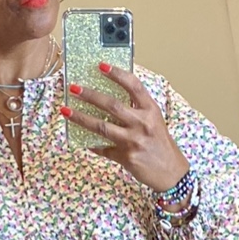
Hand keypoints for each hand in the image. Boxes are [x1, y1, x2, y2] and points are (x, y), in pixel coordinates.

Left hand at [61, 64, 188, 194]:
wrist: (172, 173)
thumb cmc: (161, 145)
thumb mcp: (155, 122)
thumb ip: (137, 110)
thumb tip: (111, 100)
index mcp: (150, 110)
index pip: (133, 86)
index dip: (117, 74)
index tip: (101, 66)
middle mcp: (142, 123)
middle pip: (111, 105)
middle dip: (90, 95)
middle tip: (74, 88)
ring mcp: (133, 141)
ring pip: (101, 126)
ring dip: (81, 117)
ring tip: (66, 111)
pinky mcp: (126, 157)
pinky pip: (103, 149)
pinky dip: (93, 145)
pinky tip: (83, 141)